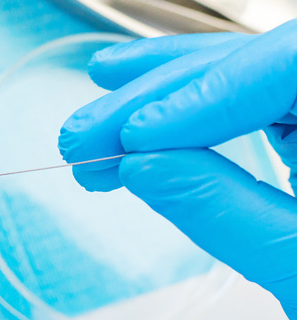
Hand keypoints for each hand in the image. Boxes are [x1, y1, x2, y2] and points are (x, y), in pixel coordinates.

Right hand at [58, 21, 296, 319]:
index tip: (136, 136)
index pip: (291, 65)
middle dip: (155, 99)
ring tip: (91, 125)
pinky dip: (176, 115)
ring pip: (232, 76)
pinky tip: (130, 119)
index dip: (205, 93)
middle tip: (86, 136)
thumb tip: (141, 166)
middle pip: (248, 65)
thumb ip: (221, 211)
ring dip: (150, 101)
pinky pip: (235, 104)